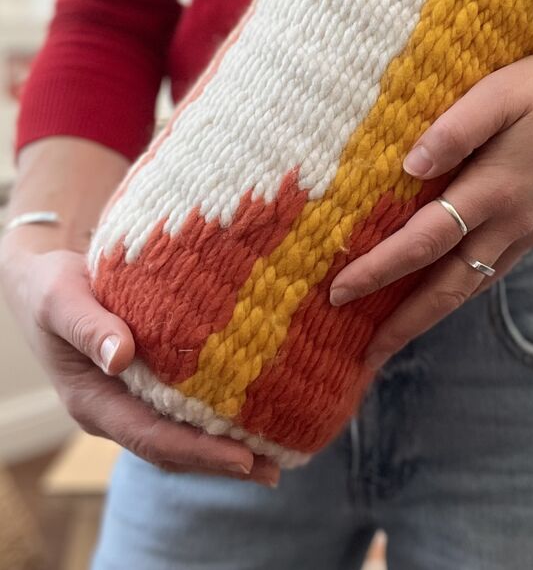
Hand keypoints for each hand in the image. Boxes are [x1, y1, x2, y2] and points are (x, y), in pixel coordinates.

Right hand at [0, 228, 279, 484]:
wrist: (42, 280)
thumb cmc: (51, 287)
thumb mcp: (61, 300)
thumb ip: (89, 328)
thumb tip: (120, 358)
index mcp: (92, 400)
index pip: (150, 436)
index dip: (196, 449)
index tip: (241, 458)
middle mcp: (114, 409)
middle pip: (171, 447)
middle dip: (220, 461)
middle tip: (273, 469)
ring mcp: (130, 400)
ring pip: (180, 433)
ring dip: (223, 446)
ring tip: (274, 456)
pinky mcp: (146, 382)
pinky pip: (183, 408)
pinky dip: (215, 417)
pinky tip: (252, 414)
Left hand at [329, 44, 532, 369]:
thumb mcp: (502, 91)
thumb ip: (455, 127)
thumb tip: (409, 165)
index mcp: (496, 188)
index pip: (425, 240)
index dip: (381, 268)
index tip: (339, 290)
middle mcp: (512, 222)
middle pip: (448, 287)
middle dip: (402, 324)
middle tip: (360, 355)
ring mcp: (527, 231)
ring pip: (470, 287)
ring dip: (428, 316)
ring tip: (389, 339)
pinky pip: (489, 272)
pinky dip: (456, 293)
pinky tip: (437, 297)